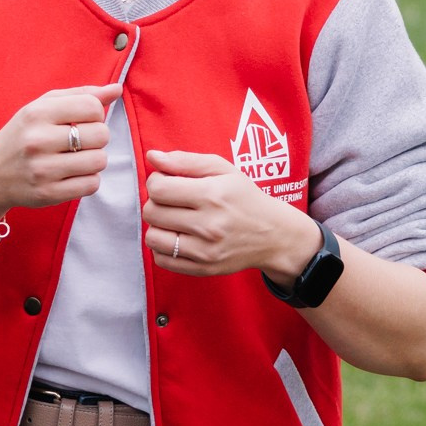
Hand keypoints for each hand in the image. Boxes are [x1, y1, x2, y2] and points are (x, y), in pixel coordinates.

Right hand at [0, 85, 122, 216]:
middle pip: (101, 134)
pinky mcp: (49, 194)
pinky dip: (88, 179)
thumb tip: (117, 89)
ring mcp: (43, 170)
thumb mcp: (44, 107)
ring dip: (94, 160)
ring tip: (76, 158)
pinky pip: (92, 185)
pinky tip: (72, 175)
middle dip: (97, 137)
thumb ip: (81, 95)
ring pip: (99, 161)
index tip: (81, 121)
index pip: (93, 107)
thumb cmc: (24, 134)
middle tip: (81, 142)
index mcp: (37, 113)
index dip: (95, 114)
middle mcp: (38, 140)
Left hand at [142, 151, 319, 282]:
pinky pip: (162, 259)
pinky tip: (177, 237)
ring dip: (157, 226)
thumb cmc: (245, 198)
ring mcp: (205, 251)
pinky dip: (162, 247)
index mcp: (212, 195)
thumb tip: (152, 157)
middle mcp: (209, 225)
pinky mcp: (203, 268)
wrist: (273, 235)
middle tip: (171, 201)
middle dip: (156, 202)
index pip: (158, 189)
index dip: (156, 182)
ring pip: (152, 237)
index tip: (167, 182)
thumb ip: (185, 160)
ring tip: (174, 220)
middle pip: (152, 212)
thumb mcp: (223, 170)